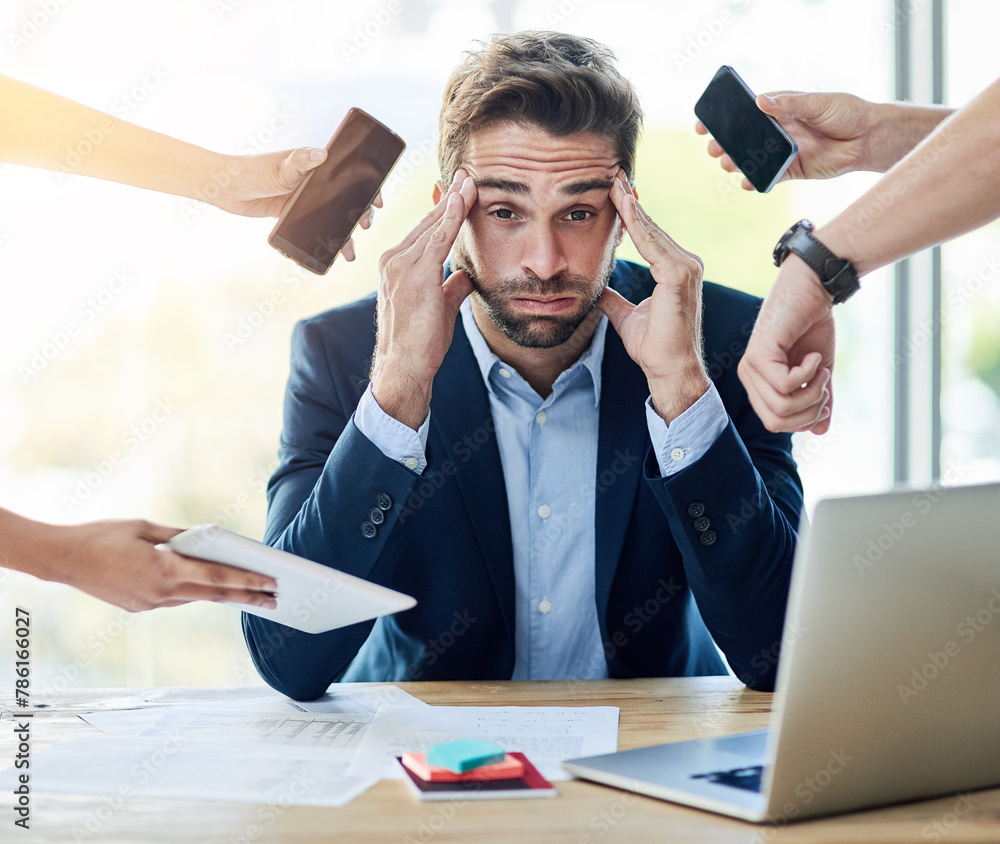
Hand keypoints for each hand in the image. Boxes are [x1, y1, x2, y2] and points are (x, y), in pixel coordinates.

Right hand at [53, 519, 277, 611]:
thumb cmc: (104, 535)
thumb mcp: (146, 527)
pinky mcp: (139, 608)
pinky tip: (209, 588)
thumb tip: (208, 539)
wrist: (62, 559)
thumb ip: (180, 536)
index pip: (217, 579)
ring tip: (252, 595)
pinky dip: (193, 592)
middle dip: (247, 597)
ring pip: (194, 598)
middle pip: (213, 595)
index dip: (248, 582)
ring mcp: (148, 605)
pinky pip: (174, 599)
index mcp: (165, 570)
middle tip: (276, 599)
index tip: (272, 584)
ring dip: (222, 596)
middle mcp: (160, 593)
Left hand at [207, 147, 382, 261]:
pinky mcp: (292, 214)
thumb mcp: (279, 167)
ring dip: (343, 235)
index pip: (349, 174)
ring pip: (332, 218)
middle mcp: (313, 181)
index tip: (378, 201)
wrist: (224, 189)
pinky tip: (330, 254)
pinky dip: (324, 241)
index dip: (368, 187)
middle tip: (363, 227)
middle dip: (359, 215)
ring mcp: (304, 199)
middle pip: (346, 199)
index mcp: (315, 166)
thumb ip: (300, 161)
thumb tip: (323, 153)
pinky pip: (314, 228)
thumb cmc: (251, 171)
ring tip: (349, 253)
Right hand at [369, 169, 476, 427]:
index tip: (460, 189)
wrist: (404, 366)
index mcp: (398, 265)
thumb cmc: (421, 342)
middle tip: (467, 172)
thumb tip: (466, 276)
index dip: (445, 209)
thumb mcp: (440, 308)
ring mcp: (400, 265)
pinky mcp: (414, 275)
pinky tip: (462, 199)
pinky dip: (450, 217)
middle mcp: (394, 260)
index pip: (426, 230)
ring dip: (453, 200)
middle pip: (428, 221)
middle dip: (449, 196)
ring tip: (470, 178)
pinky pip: (437, 239)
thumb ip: (451, 287)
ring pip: (433, 225)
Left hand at [598, 174, 709, 422]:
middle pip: (652, 227)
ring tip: (613, 182)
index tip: (613, 193)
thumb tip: (596, 292)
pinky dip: (638, 225)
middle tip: (612, 175)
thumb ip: (615, 300)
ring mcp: (686, 268)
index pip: (649, 236)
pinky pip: (653, 244)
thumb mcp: (627, 316)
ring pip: (652, 231)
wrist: (670, 369)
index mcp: (675, 270)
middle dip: (630, 201)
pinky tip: (624, 206)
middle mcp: (686, 263)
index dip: (631, 215)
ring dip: (632, 206)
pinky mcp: (680, 275)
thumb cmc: (654, 347)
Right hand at [696, 91, 873, 190]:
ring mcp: (784, 151)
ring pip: (754, 158)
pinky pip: (770, 177)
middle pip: (745, 137)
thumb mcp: (819, 103)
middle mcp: (779, 130)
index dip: (726, 116)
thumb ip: (791, 105)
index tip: (707, 123)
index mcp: (782, 108)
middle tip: (715, 148)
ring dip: (738, 162)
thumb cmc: (847, 112)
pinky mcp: (792, 170)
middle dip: (727, 143)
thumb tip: (762, 102)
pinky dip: (757, 181)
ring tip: (728, 164)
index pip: (748, 111)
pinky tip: (746, 182)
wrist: (869, 139)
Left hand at [738, 255, 833, 432]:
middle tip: (825, 386)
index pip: (776, 424)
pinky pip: (784, 385)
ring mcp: (751, 366)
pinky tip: (812, 357)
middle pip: (777, 422)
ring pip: (782, 407)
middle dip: (810, 411)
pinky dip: (807, 375)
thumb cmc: (813, 326)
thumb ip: (818, 399)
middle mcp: (749, 377)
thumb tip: (820, 431)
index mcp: (758, 383)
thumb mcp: (819, 371)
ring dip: (812, 392)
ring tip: (820, 368)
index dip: (805, 419)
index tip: (825, 398)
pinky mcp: (759, 354)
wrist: (813, 289)